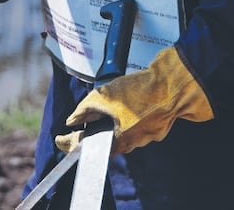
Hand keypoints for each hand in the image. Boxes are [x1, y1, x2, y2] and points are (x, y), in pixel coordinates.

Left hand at [55, 46, 213, 154]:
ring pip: (124, 130)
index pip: (86, 148)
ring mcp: (148, 133)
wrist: (174, 86)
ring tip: (106, 106)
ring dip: (113, 120)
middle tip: (80, 123)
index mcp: (119, 140)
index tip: (60, 140)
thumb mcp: (103, 97)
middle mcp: (134, 142)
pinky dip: (130, 114)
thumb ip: (85, 110)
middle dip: (92, 131)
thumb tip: (73, 119)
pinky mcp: (158, 123)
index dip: (69, 143)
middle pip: (106, 140)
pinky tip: (128, 102)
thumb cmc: (142, 93)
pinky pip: (139, 122)